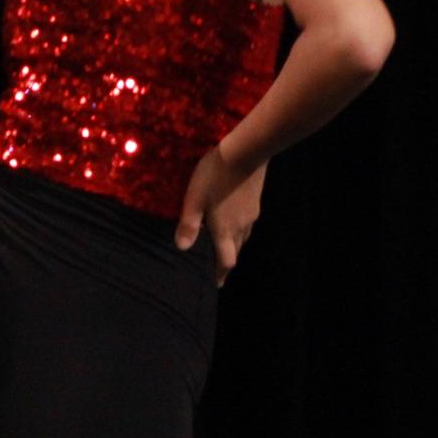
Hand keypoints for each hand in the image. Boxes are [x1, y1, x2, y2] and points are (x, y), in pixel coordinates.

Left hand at [175, 147, 265, 286]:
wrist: (246, 153)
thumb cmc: (215, 176)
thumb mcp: (194, 198)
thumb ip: (188, 224)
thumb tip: (181, 248)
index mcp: (225, 230)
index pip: (226, 261)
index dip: (221, 274)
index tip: (217, 284)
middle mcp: (241, 227)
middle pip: (236, 252)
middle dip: (226, 263)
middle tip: (218, 271)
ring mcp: (251, 215)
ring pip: (243, 239)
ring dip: (234, 248)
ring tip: (224, 251)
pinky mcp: (256, 203)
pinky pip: (248, 226)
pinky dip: (239, 233)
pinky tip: (233, 225)